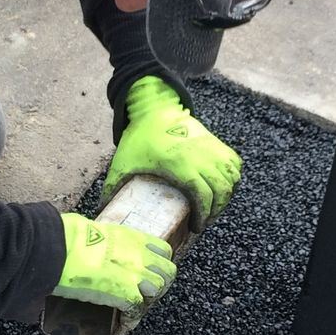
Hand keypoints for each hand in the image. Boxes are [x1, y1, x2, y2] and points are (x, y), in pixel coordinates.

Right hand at [53, 212, 176, 310]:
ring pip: (157, 289)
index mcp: (132, 238)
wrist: (60, 248)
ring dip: (148, 298)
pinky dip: (132, 317)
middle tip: (147, 292)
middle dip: (160, 283)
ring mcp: (134, 274)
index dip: (159, 263)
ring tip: (135, 304)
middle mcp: (139, 255)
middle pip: (168, 271)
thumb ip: (108, 241)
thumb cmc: (68, 236)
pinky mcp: (125, 293)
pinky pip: (138, 309)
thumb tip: (98, 244)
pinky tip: (124, 320)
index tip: (151, 271)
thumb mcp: (97, 231)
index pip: (163, 251)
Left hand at [103, 77, 241, 227]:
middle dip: (216, 210)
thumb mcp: (123, 162)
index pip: (202, 195)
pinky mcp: (215, 142)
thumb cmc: (139, 137)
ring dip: (226, 196)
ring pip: (231, 178)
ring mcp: (210, 147)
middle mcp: (200, 155)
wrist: (154, 108)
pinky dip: (233, 177)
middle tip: (204, 221)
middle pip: (221, 191)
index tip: (196, 226)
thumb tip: (101, 210)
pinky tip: (223, 187)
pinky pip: (234, 163)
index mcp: (179, 164)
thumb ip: (113, 186)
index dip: (204, 215)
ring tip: (213, 207)